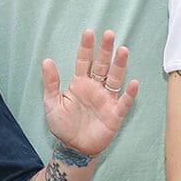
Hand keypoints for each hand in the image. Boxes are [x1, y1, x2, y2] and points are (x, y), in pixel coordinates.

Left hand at [40, 29, 136, 159]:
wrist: (73, 148)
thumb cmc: (63, 125)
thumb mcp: (52, 103)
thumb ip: (51, 83)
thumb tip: (47, 60)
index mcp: (80, 83)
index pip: (84, 61)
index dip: (86, 48)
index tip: (89, 33)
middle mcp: (95, 88)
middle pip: (102, 65)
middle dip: (105, 50)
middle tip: (109, 34)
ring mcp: (106, 100)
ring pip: (115, 79)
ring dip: (120, 65)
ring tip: (123, 50)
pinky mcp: (115, 114)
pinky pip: (124, 102)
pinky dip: (129, 93)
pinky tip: (133, 83)